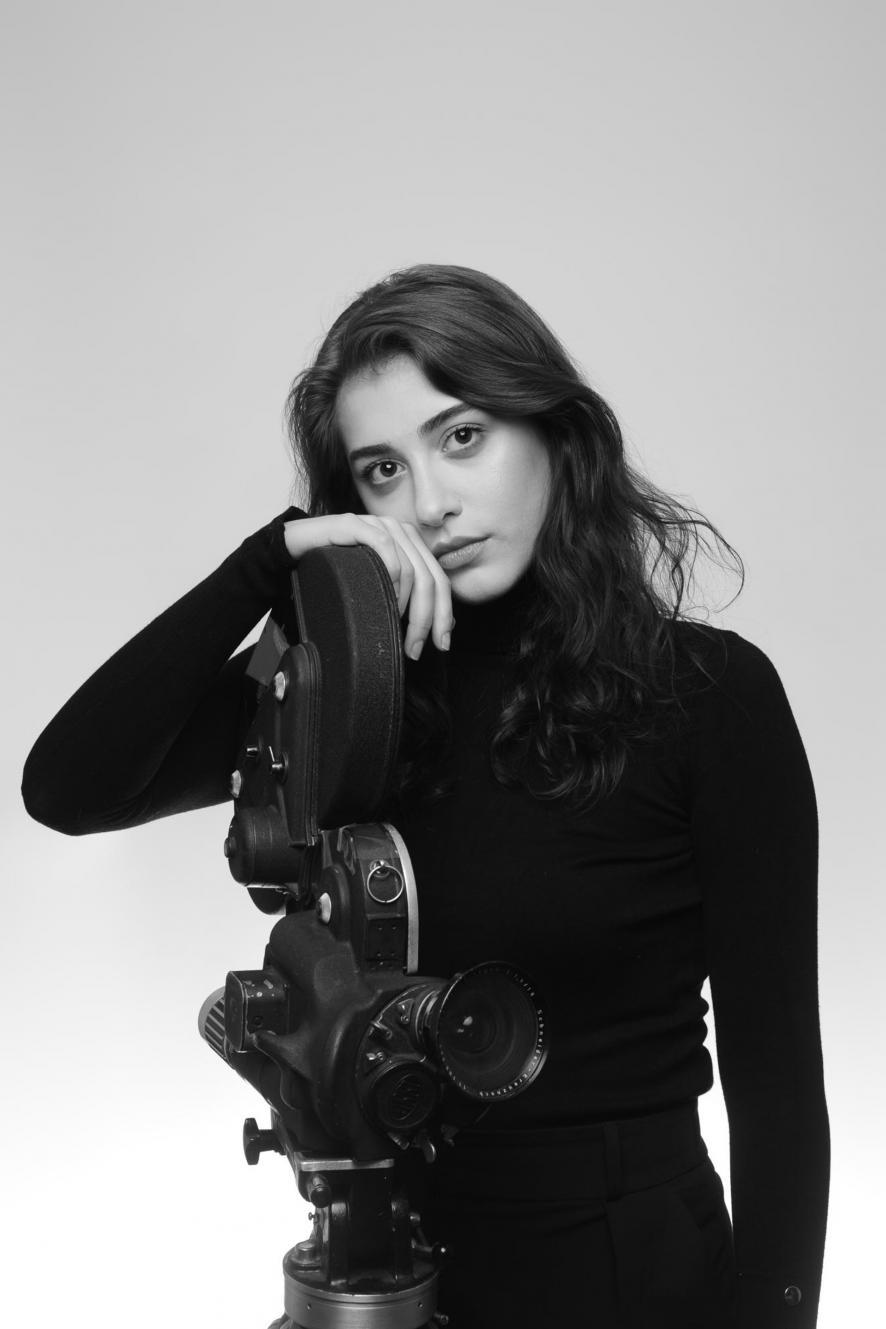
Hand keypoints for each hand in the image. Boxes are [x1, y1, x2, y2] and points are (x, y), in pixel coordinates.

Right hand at [283, 514, 453, 658]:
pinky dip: (389, 577)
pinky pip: (384, 548)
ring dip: (406, 606)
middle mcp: (400, 531)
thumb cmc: (336, 569)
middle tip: (415, 648)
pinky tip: (384, 598)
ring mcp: (380, 525)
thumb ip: (408, 598)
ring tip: (394, 627)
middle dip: (426, 619)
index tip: (442, 644)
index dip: (445, 614)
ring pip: (411, 570)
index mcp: (411, 545)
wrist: (295, 548)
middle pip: (429, 579)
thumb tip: (445, 624)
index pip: (439, 580)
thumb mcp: (377, 586)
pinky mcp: (358, 523)